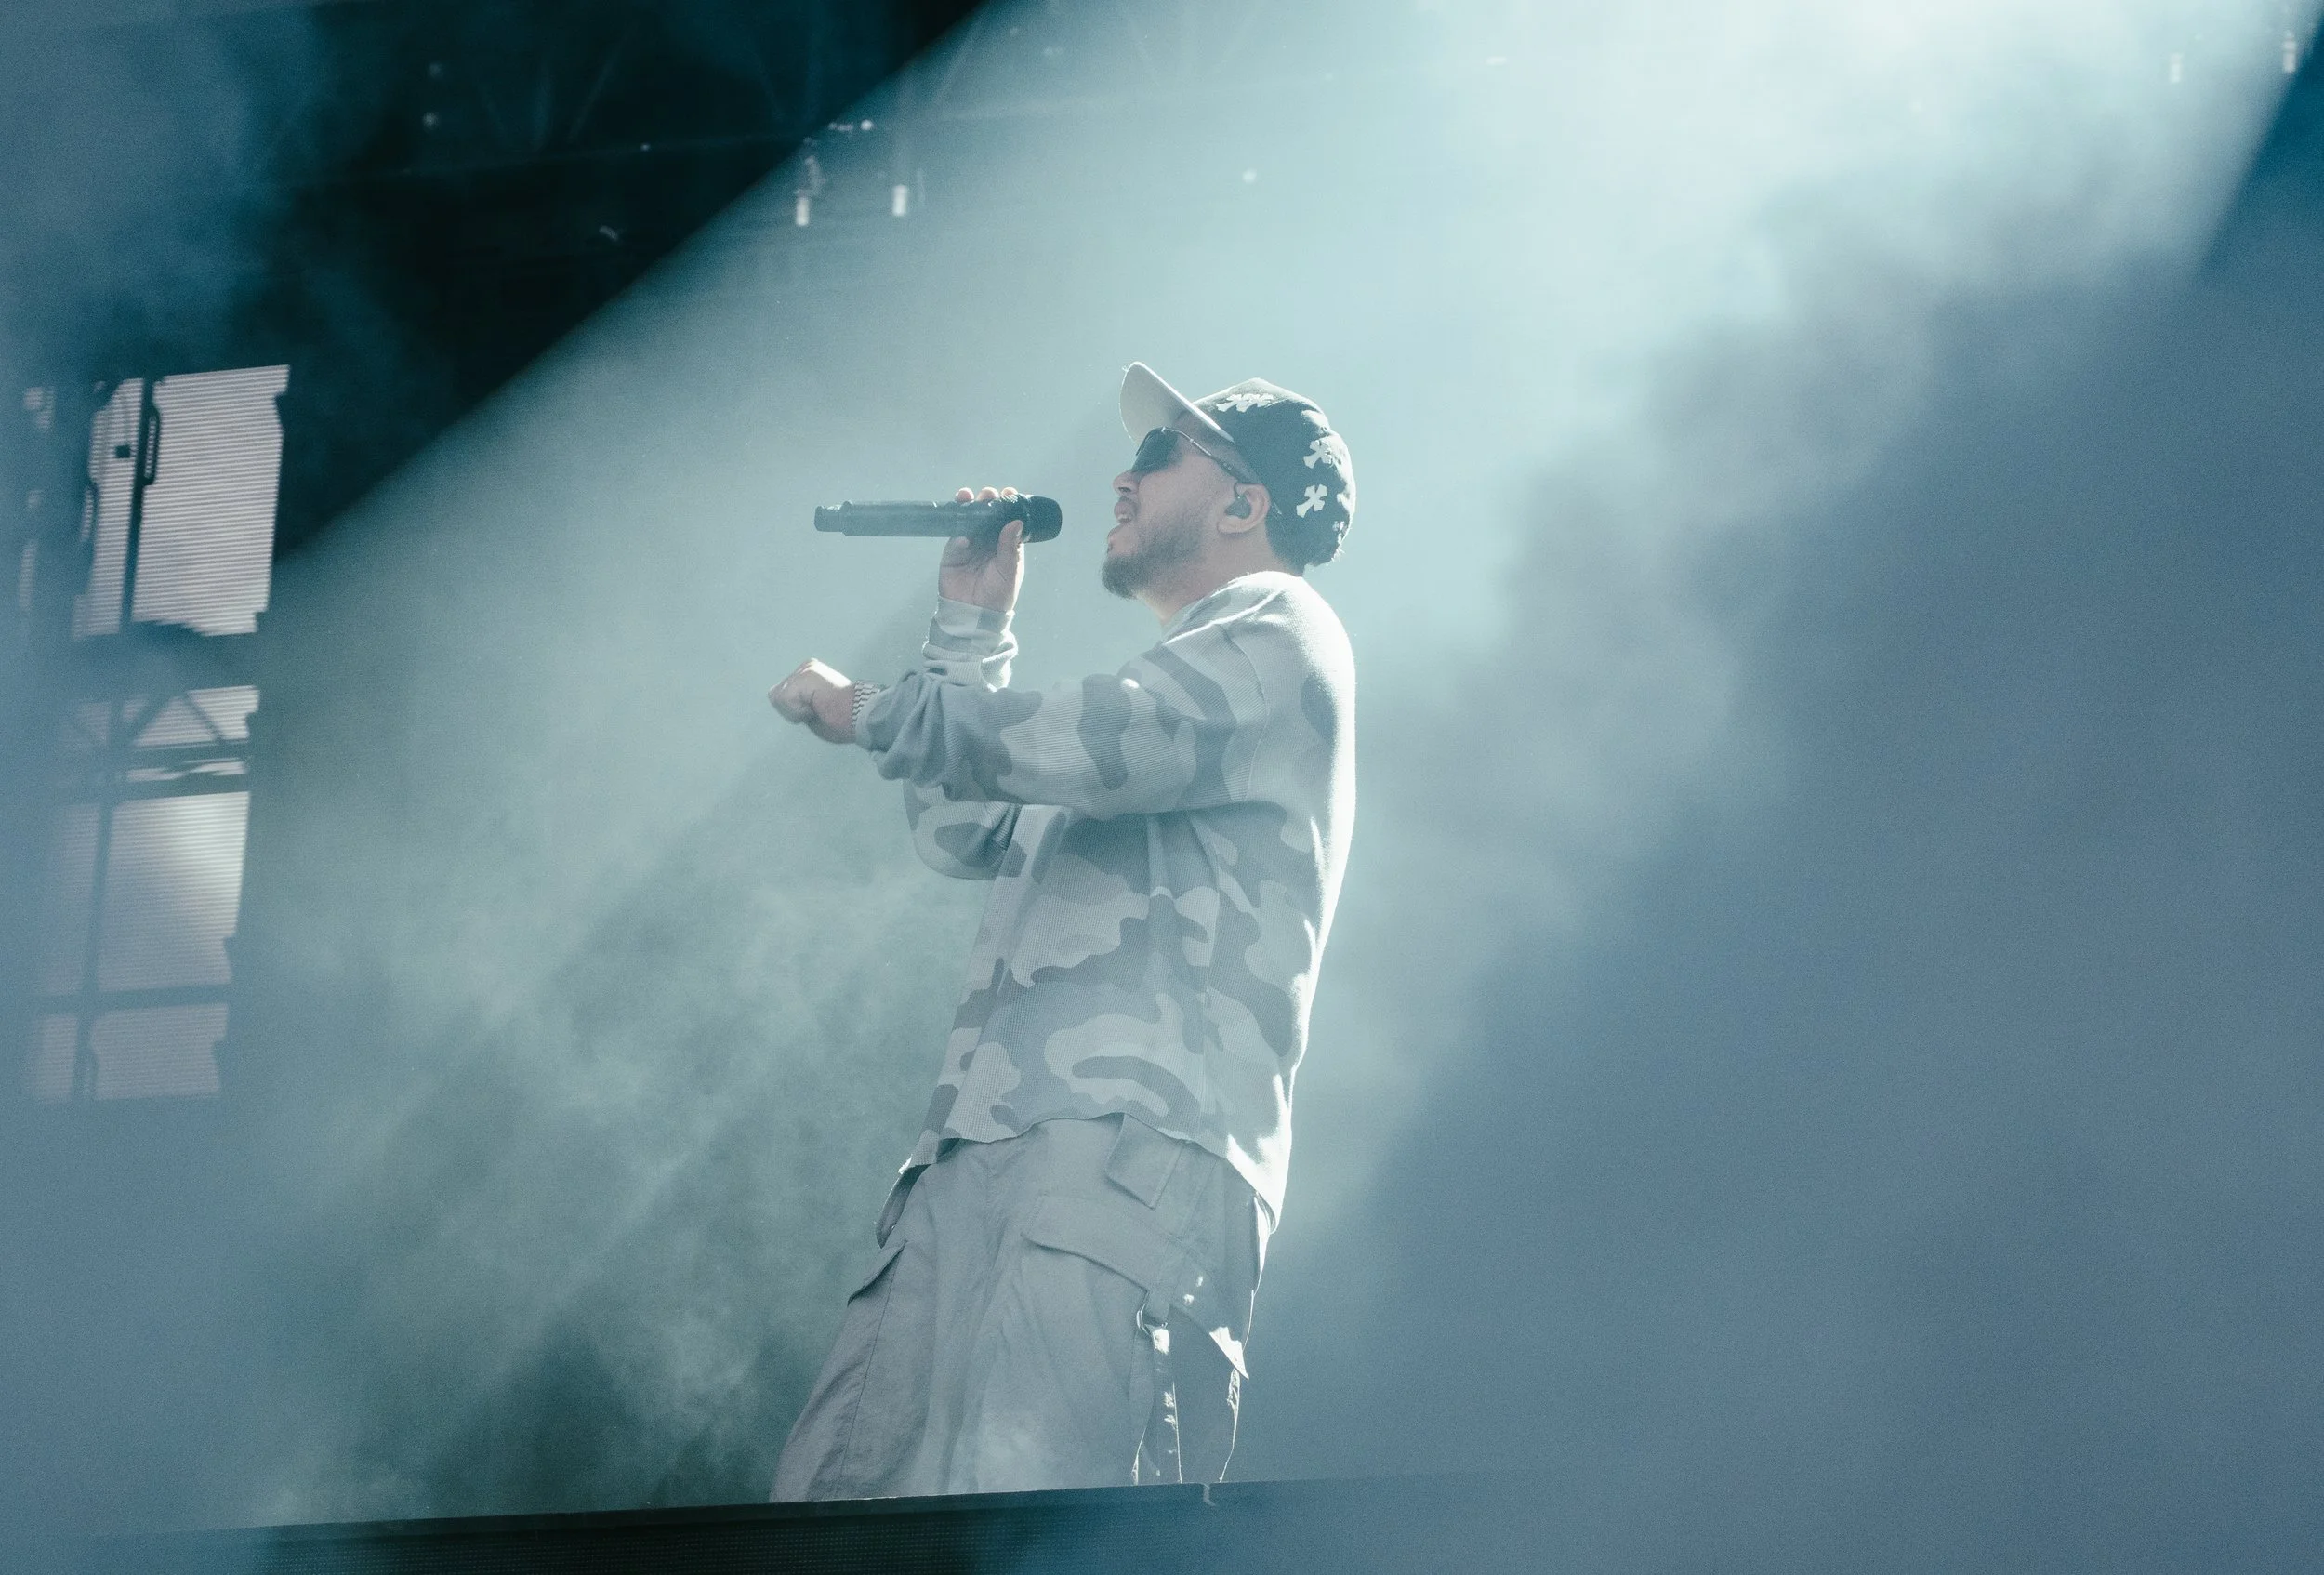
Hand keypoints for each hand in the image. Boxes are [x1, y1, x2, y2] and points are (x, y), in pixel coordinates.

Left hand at [769, 658, 856, 743]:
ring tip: (819, 710)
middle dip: (794, 712)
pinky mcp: (803, 678)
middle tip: (820, 712)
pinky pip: (785, 702)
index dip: (796, 713)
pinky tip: (817, 709)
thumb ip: (797, 703)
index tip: (820, 712)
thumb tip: (774, 697)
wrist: (860, 716)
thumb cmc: (844, 720)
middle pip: (776, 697)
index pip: (781, 696)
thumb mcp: (813, 711)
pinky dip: (798, 712)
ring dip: (796, 713)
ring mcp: (804, 671)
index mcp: (810, 673)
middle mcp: (806, 667)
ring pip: (779, 700)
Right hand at [939, 486, 1025, 613]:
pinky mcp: (952, 553)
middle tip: (988, 494)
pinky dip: (958, 536)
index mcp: (1005, 544)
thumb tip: (1016, 522)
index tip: (1009, 493)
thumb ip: (1010, 547)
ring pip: (967, 521)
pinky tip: (964, 537)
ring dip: (967, 507)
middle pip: (986, 515)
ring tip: (967, 497)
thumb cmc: (997, 596)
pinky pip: (954, 540)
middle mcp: (987, 541)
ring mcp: (969, 545)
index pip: (1006, 520)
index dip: (1008, 506)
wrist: (974, 616)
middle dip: (987, 501)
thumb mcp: (1009, 572)